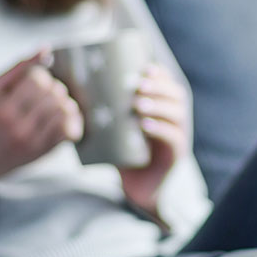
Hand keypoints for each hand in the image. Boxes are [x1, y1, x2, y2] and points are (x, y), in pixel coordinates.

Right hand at [0, 49, 83, 194]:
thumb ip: (20, 66)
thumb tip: (47, 49)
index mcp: (4, 109)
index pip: (36, 80)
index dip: (41, 76)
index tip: (35, 81)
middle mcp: (19, 127)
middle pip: (53, 94)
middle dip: (54, 88)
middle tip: (47, 92)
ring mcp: (34, 141)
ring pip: (64, 110)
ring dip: (65, 102)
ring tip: (56, 103)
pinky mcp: (45, 151)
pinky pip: (69, 130)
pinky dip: (72, 119)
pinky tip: (63, 117)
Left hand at [119, 63, 190, 218]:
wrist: (138, 189)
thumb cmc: (126, 154)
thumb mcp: (118, 129)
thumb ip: (107, 113)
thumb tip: (77, 92)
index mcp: (166, 110)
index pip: (169, 85)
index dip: (160, 75)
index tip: (144, 68)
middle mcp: (176, 121)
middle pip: (177, 95)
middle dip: (159, 87)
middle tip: (138, 86)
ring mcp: (179, 138)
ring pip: (178, 115)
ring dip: (159, 106)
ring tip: (139, 105)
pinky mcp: (176, 155)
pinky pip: (174, 138)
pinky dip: (160, 129)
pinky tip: (145, 125)